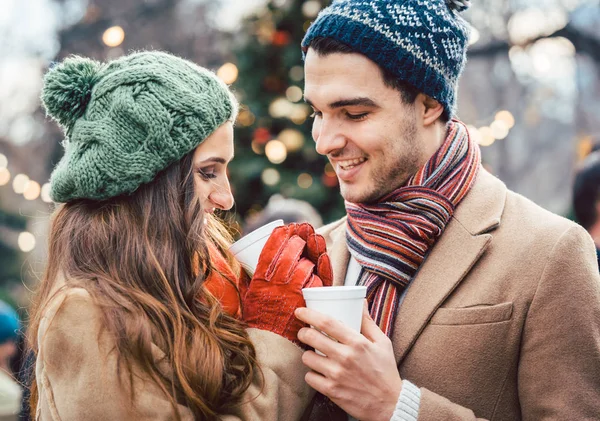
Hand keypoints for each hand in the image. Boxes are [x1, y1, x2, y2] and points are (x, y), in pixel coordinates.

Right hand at [241, 223, 332, 343]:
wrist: (270, 344)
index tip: (286, 227)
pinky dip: (322, 268)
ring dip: (312, 250)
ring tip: (315, 239)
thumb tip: (242, 257)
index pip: (270, 250)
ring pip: (305, 265)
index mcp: (260, 280)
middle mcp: (276, 284)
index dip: (279, 236)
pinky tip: (324, 256)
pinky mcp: (307, 302)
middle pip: (290, 253)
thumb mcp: (247, 294)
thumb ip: (246, 276)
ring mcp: (293, 293)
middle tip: (304, 229)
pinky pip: (318, 281)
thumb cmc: (258, 317)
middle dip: (299, 237)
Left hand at [295, 303, 401, 420]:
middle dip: (303, 332)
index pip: (327, 322)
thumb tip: (362, 303)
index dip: (309, 314)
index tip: (300, 312)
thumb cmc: (386, 371)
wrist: (390, 404)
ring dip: (308, 354)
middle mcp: (345, 357)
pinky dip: (312, 374)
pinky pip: (309, 377)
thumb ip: (368, 322)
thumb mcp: (382, 342)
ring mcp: (337, 375)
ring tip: (315, 354)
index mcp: (357, 342)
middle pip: (311, 337)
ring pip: (307, 357)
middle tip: (304, 332)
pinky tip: (319, 372)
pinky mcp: (332, 391)